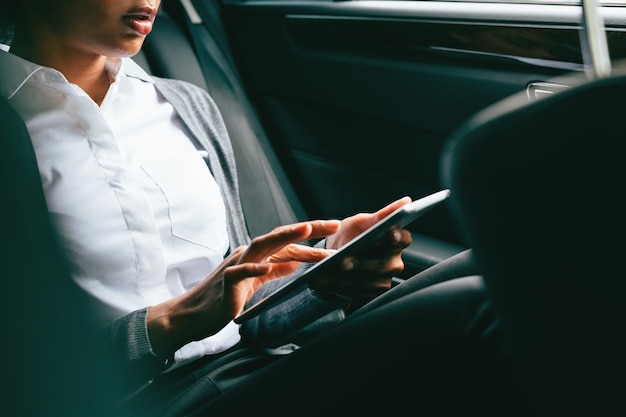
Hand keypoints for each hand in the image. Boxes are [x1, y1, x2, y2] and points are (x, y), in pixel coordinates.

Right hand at [147, 220, 339, 357]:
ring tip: (306, 230)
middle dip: (307, 228)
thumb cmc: (224, 298)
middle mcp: (247, 255)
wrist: (192, 315)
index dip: (312, 238)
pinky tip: (269, 266)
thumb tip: (294, 262)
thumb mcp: (255, 282)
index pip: (288, 242)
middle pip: (280, 236)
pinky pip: (241, 272)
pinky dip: (255, 268)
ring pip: (262, 245)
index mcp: (256, 255)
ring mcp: (236, 265)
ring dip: (285, 236)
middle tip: (333, 224)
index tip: (335, 232)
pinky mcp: (226, 282)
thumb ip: (273, 270)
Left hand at [312, 197, 412, 303]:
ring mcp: (382, 280)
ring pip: (366, 281)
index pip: (404, 239)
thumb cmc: (354, 234)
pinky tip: (323, 281)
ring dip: (345, 277)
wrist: (337, 254)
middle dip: (362, 263)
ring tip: (326, 272)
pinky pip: (355, 292)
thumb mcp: (364, 222)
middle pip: (382, 264)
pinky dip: (338, 287)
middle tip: (343, 261)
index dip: (398, 237)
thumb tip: (407, 201)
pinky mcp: (368, 294)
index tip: (389, 233)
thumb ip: (383, 214)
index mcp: (396, 242)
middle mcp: (394, 263)